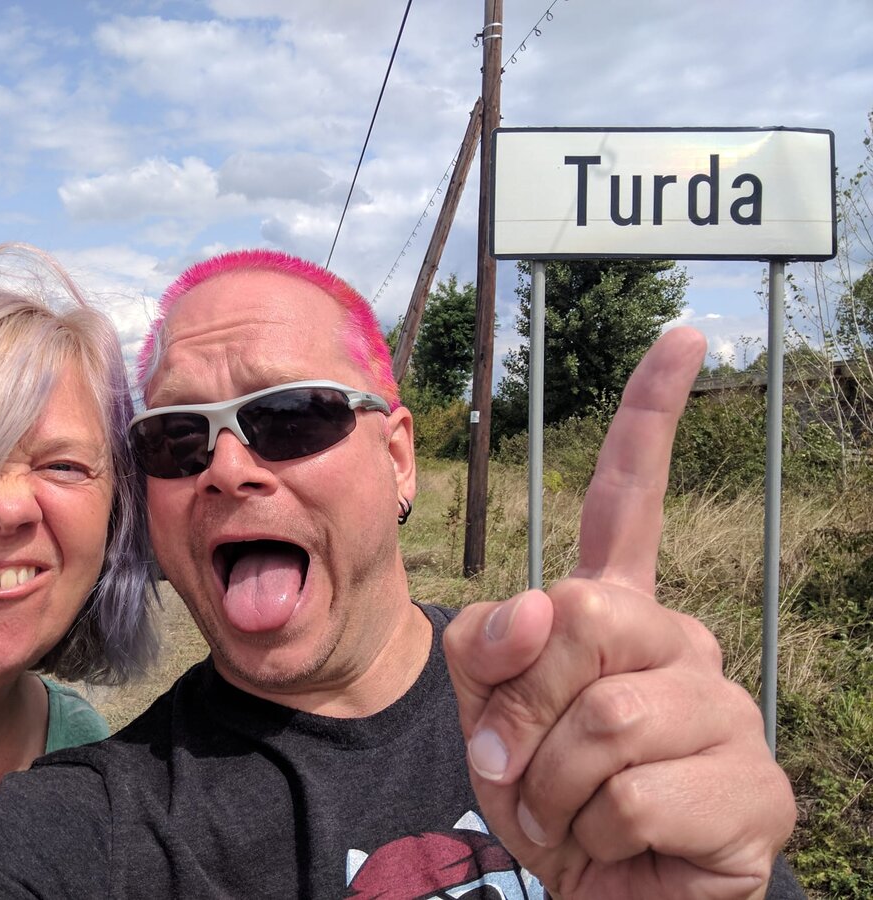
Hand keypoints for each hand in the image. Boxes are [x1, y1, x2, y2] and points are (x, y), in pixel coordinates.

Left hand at [443, 327, 795, 899]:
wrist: (586, 890)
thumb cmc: (539, 792)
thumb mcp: (483, 712)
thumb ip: (488, 647)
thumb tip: (542, 605)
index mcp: (615, 611)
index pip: (625, 500)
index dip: (648, 417)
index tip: (681, 337)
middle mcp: (681, 641)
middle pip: (582, 615)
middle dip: (521, 702)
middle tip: (517, 761)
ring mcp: (726, 709)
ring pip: (604, 717)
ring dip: (549, 784)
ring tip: (569, 811)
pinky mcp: (756, 788)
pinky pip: (636, 791)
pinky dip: (591, 831)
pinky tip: (620, 841)